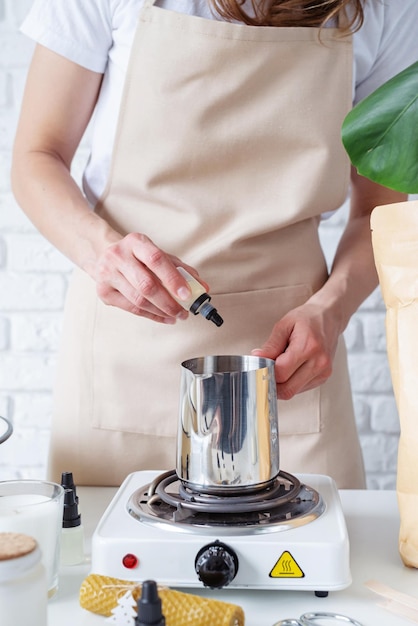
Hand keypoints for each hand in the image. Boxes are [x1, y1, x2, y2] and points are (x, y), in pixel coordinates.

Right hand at [93, 232, 207, 322]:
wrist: (104, 255)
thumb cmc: (138, 257)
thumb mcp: (159, 256)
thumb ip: (182, 270)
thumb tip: (202, 288)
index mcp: (136, 242)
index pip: (156, 260)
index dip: (173, 279)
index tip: (188, 294)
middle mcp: (118, 255)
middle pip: (146, 284)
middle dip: (169, 302)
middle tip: (184, 312)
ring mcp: (107, 273)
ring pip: (139, 300)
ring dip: (161, 311)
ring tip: (176, 315)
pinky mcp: (103, 291)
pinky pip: (131, 309)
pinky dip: (151, 316)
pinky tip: (163, 317)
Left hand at [252, 300, 339, 399]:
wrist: (329, 317)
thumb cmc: (307, 318)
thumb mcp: (284, 325)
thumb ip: (271, 345)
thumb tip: (257, 358)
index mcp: (309, 347)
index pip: (281, 372)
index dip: (266, 371)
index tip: (259, 365)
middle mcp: (319, 362)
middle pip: (287, 388)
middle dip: (272, 382)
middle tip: (265, 369)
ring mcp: (323, 372)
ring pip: (293, 391)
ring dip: (281, 383)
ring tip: (280, 365)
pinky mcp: (323, 377)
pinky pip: (300, 389)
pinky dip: (291, 382)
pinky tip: (290, 368)